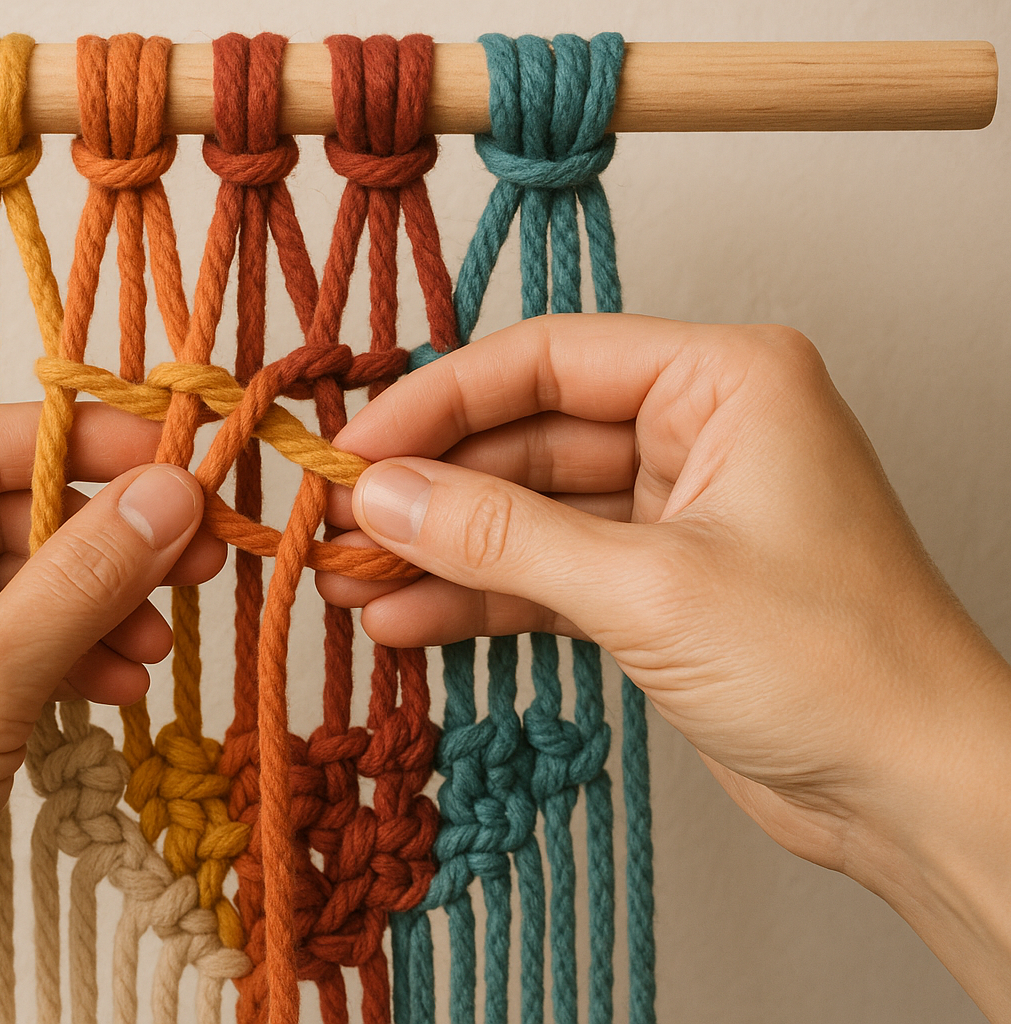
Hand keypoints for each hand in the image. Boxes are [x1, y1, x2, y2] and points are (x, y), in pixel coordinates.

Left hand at [0, 402, 222, 1023]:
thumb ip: (78, 582)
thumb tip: (169, 496)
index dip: (82, 447)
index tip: (178, 463)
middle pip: (1, 520)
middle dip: (100, 543)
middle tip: (196, 559)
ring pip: (12, 594)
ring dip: (93, 611)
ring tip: (157, 645)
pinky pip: (6, 658)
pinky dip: (65, 665)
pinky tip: (116, 687)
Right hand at [319, 314, 1010, 1019]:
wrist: (915, 792)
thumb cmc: (837, 665)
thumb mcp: (646, 587)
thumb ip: (501, 536)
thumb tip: (380, 497)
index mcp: (723, 380)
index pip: (547, 360)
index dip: (438, 402)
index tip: (354, 448)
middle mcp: (699, 429)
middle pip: (527, 436)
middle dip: (431, 488)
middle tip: (339, 527)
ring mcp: (676, 511)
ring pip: (529, 511)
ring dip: (442, 549)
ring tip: (352, 585)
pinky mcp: (658, 585)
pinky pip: (547, 572)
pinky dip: (481, 597)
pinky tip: (408, 622)